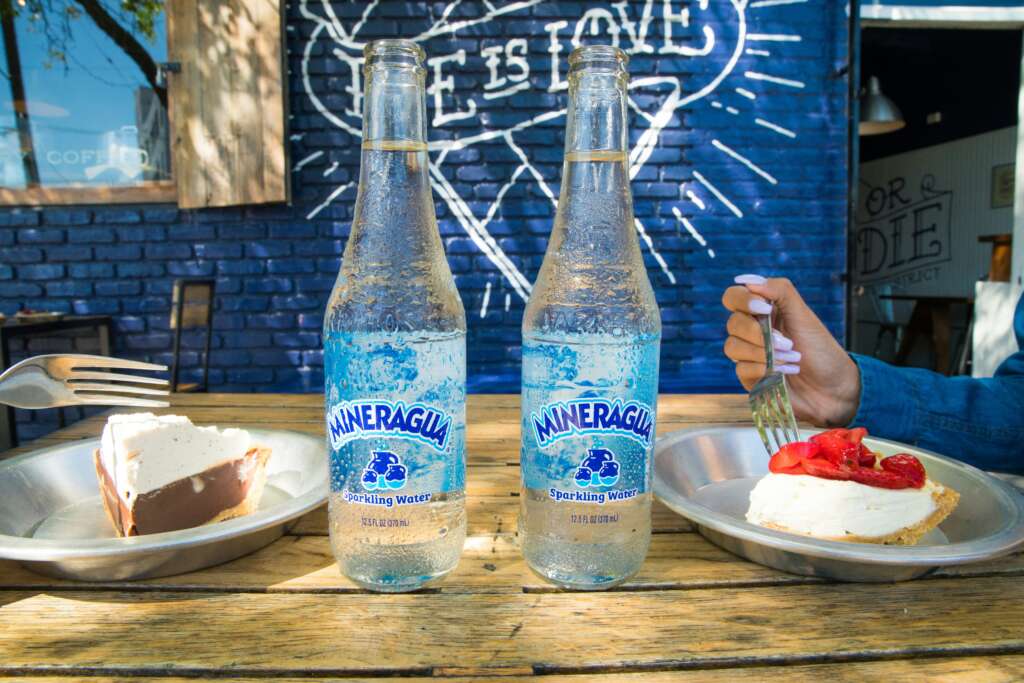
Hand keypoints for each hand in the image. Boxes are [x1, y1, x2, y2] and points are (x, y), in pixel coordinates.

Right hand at [721, 274, 860, 426]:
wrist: (833, 387)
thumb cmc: (821, 349)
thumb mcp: (803, 315)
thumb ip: (780, 291)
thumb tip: (748, 281)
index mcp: (762, 311)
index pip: (734, 297)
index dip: (742, 300)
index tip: (765, 308)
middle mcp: (752, 330)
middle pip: (732, 323)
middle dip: (758, 332)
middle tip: (786, 341)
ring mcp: (749, 354)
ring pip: (732, 347)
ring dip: (763, 353)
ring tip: (790, 358)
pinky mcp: (750, 377)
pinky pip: (741, 369)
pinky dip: (763, 369)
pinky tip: (783, 373)